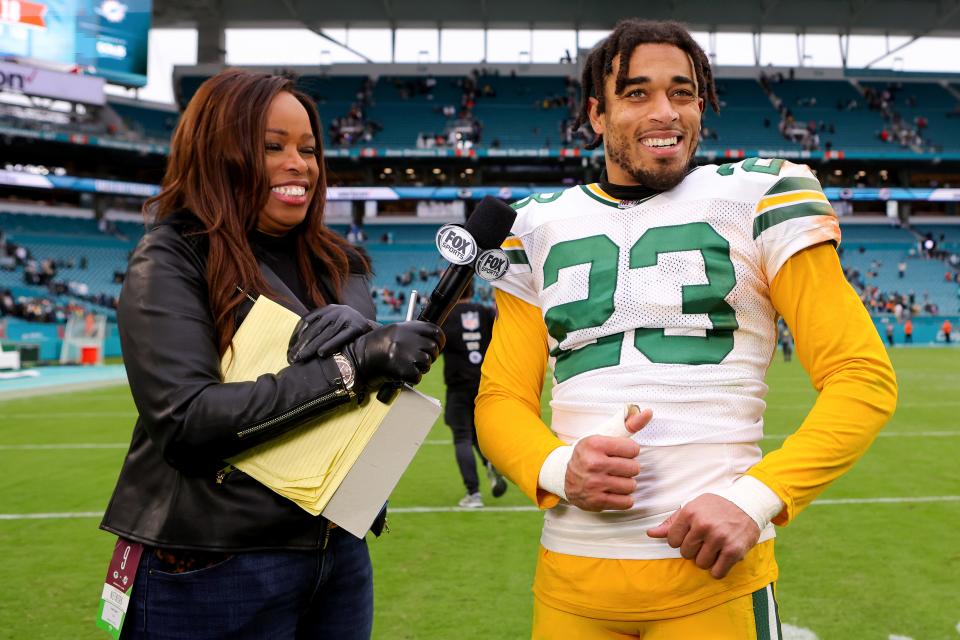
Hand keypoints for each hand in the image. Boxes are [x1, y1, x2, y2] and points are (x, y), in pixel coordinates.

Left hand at [288, 305, 375, 363]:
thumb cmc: (349, 330)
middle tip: (292, 357)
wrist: (374, 330)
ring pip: (326, 333)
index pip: (306, 320)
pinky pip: (341, 337)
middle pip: (314, 328)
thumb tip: (297, 343)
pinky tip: (321, 353)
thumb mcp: (334, 324)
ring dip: (312, 346)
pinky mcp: (357, 326)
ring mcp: (347, 317)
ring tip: (302, 357)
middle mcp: (336, 310)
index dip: (297, 335)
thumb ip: (319, 328)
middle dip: (302, 344)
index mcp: (328, 309)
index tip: (290, 348)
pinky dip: (330, 345)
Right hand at [343, 320, 444, 388]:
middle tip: (418, 360)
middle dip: (429, 357)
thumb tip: (433, 341)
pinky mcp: (404, 370)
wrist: (359, 356)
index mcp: (409, 327)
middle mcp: (410, 339)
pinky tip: (402, 374)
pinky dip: (412, 378)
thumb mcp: (396, 331)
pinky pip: (418, 377)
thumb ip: (414, 333)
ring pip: (427, 363)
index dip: (439, 340)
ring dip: (420, 368)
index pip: (436, 332)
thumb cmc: (377, 344)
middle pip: (433, 349)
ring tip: (407, 366)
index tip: (437, 346)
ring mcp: (408, 354)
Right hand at [564, 408, 651, 511]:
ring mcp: (594, 484)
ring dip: (626, 484)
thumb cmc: (589, 454)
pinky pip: (626, 502)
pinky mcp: (596, 501)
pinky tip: (614, 491)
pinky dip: (624, 498)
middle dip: (628, 468)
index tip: (619, 453)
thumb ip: (629, 424)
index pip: (633, 449)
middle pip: (634, 468)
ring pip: (631, 486)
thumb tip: (648, 412)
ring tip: (614, 479)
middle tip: (616, 467)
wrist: (564, 477)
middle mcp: (593, 463)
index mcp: (595, 444)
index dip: (629, 451)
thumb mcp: (604, 436)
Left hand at [646, 494, 760, 578]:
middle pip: (686, 553)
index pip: (672, 541)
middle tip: (705, 541)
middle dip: (694, 550)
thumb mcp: (692, 507)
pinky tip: (722, 558)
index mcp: (689, 512)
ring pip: (700, 564)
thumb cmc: (716, 507)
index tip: (691, 535)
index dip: (680, 541)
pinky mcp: (733, 550)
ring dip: (706, 560)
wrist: (748, 504)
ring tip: (714, 548)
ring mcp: (719, 538)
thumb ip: (671, 522)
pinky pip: (717, 572)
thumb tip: (650, 533)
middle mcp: (703, 525)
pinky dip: (718, 570)